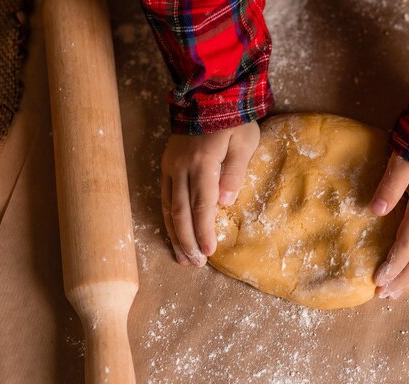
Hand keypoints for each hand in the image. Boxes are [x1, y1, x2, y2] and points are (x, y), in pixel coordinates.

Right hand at [161, 121, 259, 266]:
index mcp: (203, 163)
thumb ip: (234, 172)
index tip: (208, 253)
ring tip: (182, 258)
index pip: (202, 205)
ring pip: (168, 207)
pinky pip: (164, 197)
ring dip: (175, 235)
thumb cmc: (233, 120)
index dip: (204, 231)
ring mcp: (170, 166)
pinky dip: (168, 218)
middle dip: (187, 240)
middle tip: (195, 264)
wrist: (208, 94)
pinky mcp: (166, 164)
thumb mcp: (244, 142)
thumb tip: (223, 203)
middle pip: (181, 212)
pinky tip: (173, 233)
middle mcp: (181, 167)